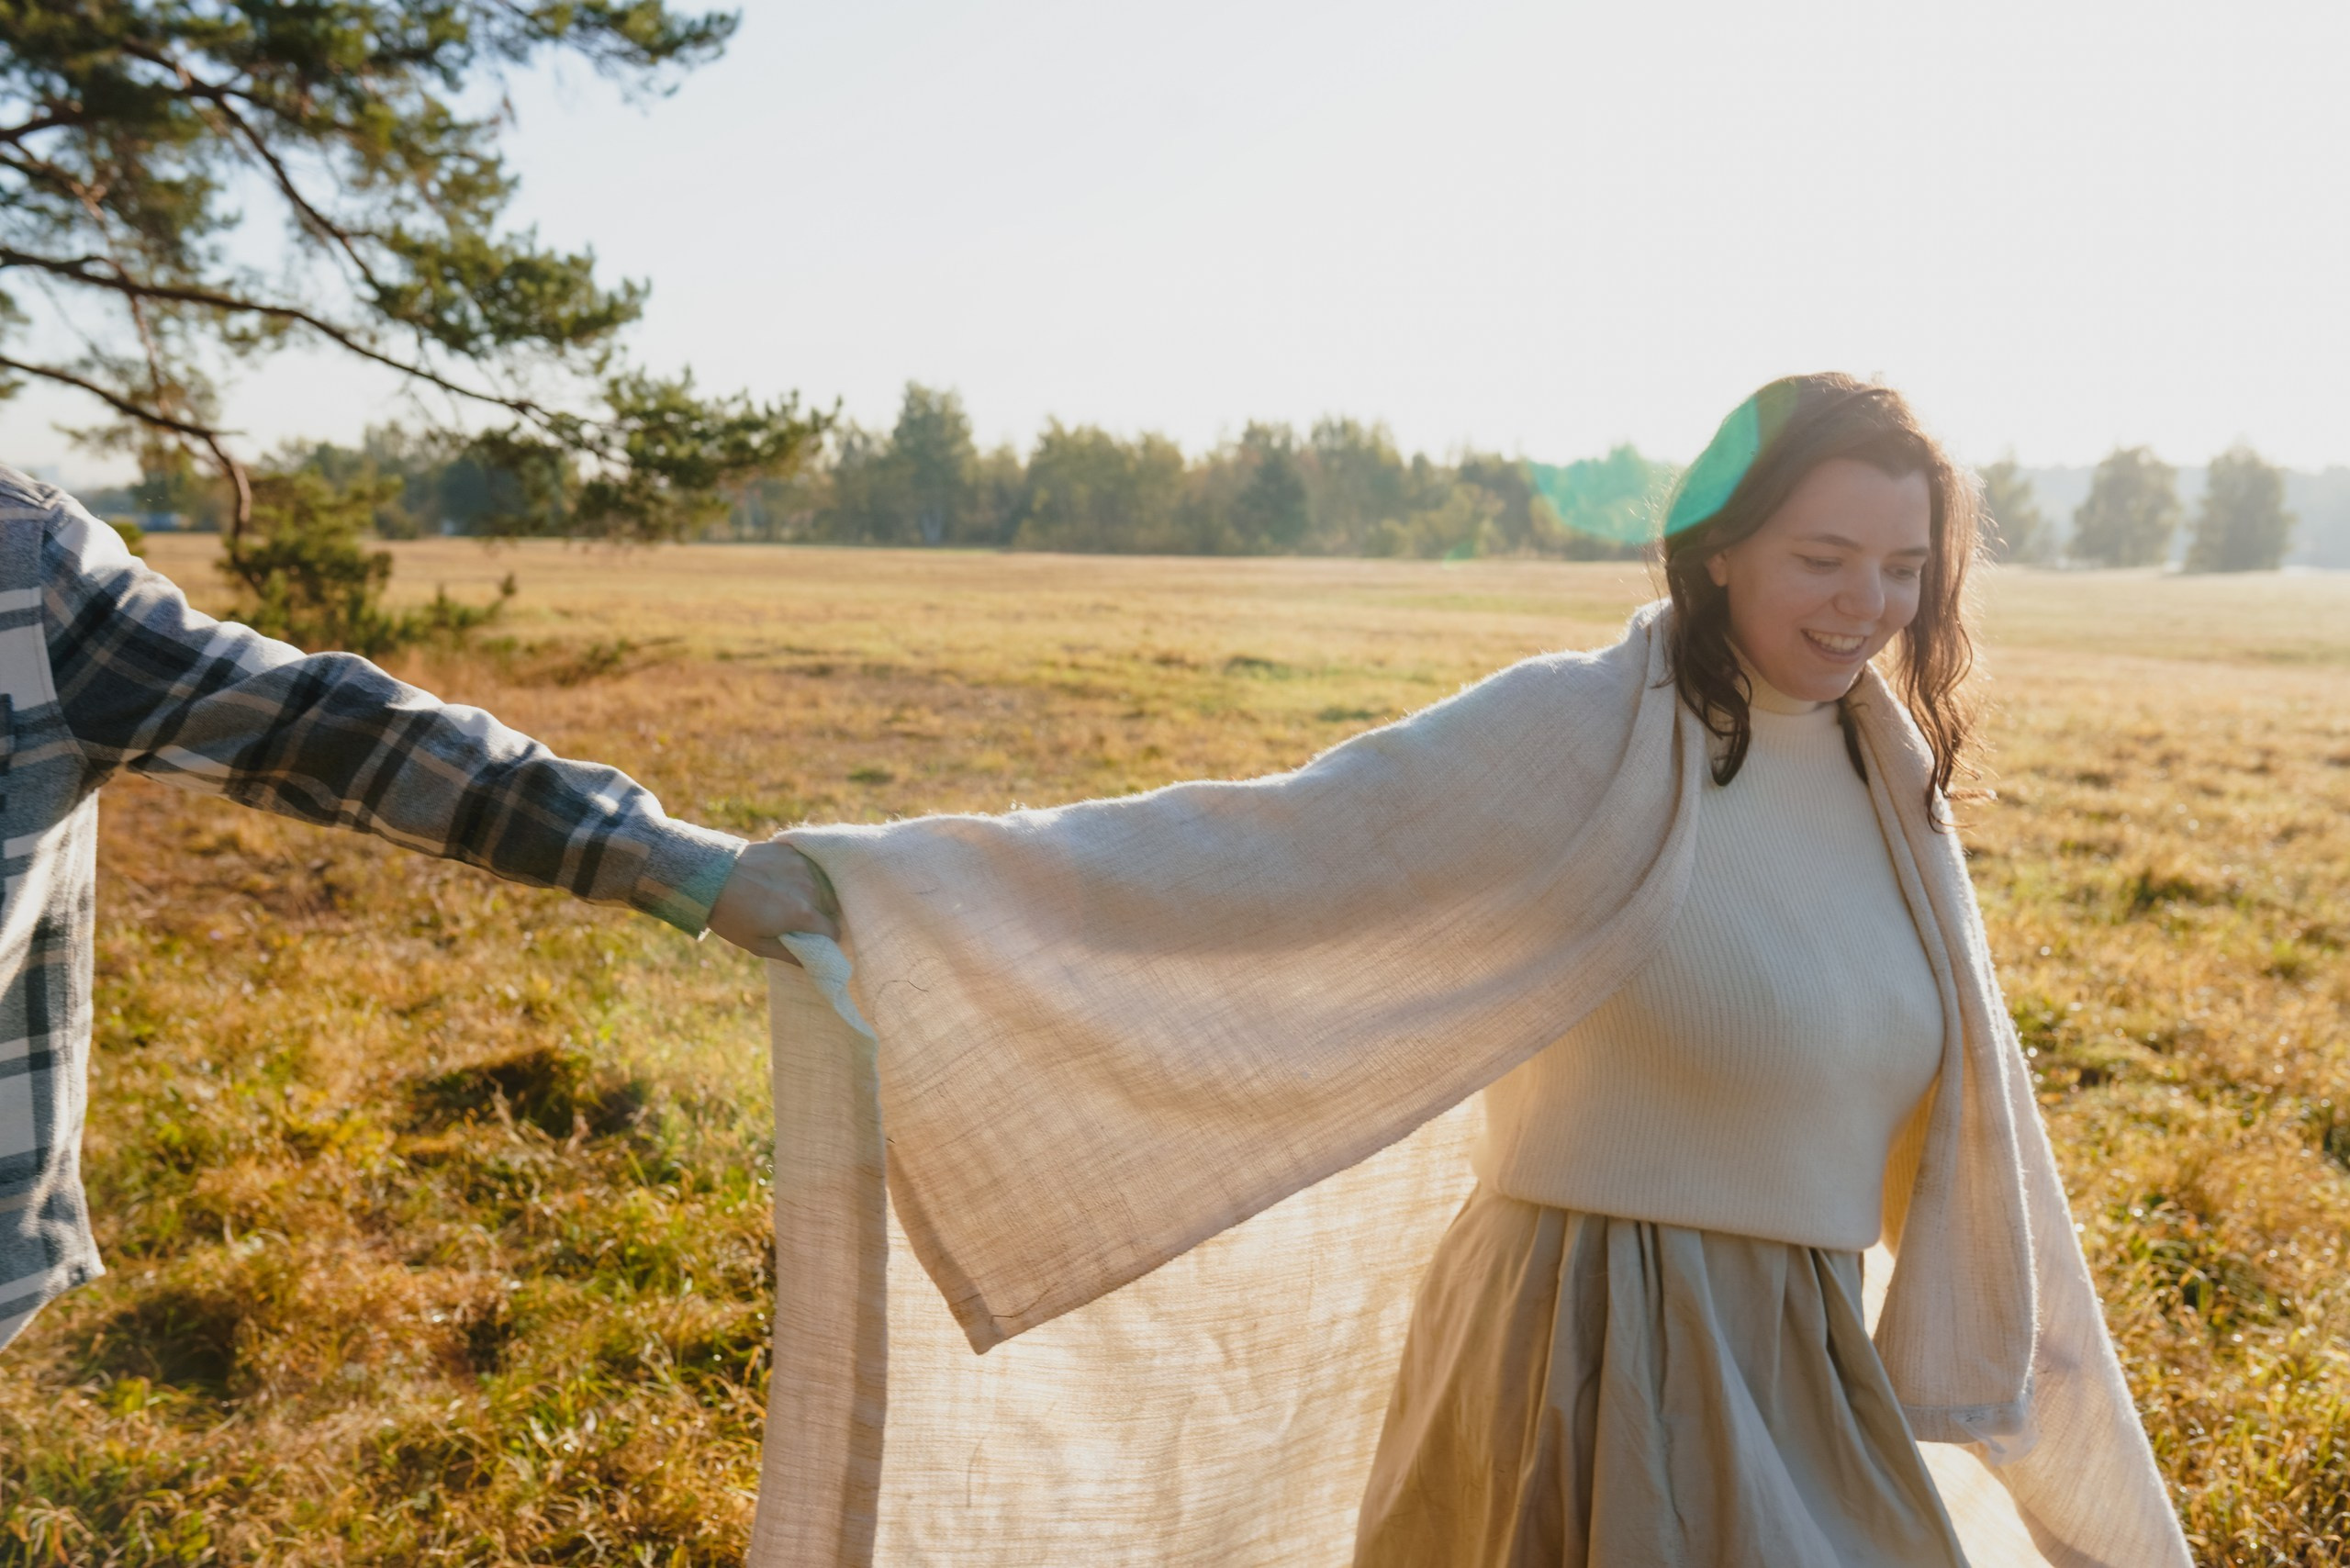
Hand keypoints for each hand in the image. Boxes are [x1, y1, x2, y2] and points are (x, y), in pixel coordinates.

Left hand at [706, 839, 840, 962]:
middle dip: (816, 914)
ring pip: (820, 886)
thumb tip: (813, 964)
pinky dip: (800, 874)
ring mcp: (802, 865)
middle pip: (828, 907)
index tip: (812, 937)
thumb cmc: (732, 916)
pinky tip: (780, 878)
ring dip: (810, 893)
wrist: (709, 877)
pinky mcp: (792, 851)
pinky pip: (808, 866)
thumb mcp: (758, 945)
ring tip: (784, 895)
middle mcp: (809, 887)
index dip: (825, 937)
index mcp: (803, 914)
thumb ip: (790, 955)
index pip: (833, 930)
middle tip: (791, 916)